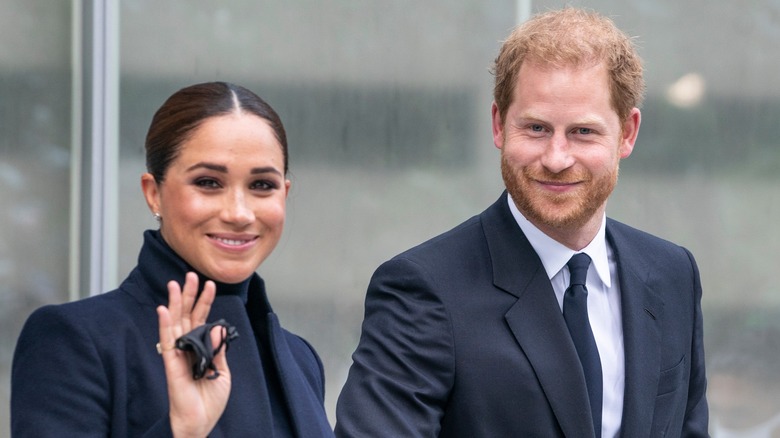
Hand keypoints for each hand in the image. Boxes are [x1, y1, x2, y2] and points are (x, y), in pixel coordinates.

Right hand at [157, 272, 230, 437]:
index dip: (205, 301)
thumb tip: (217, 326)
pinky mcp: (171, 364)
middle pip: (187, 316)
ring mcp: (178, 354)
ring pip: (175, 323)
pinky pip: (167, 341)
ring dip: (175, 303)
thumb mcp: (223, 371)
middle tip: (190, 275)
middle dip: (189, 295)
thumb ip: (219, 348)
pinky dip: (164, 325)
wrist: (201, 421)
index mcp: (201, 348)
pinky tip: (163, 310)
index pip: (202, 319)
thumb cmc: (210, 399)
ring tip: (176, 283)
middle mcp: (188, 347)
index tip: (209, 284)